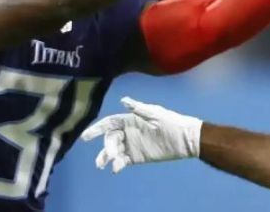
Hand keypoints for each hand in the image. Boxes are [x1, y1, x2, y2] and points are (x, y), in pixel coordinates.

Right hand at [80, 97, 202, 173]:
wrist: (185, 139)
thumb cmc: (171, 122)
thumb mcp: (155, 113)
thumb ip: (138, 109)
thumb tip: (123, 100)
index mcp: (130, 120)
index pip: (109, 124)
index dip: (96, 129)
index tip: (85, 136)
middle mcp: (128, 132)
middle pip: (110, 139)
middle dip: (106, 146)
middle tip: (111, 155)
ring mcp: (132, 145)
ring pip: (113, 151)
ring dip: (106, 157)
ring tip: (102, 165)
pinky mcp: (137, 157)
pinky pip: (123, 161)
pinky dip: (117, 165)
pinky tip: (116, 169)